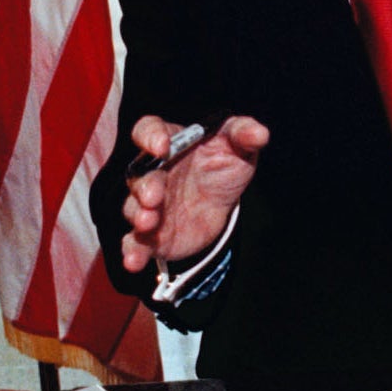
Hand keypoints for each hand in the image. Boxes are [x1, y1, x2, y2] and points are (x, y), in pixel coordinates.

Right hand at [119, 114, 267, 272]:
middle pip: (138, 175)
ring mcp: (149, 205)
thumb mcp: (238, 145)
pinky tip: (133, 261)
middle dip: (144, 186)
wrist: (223, 203)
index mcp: (170, 143)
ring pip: (133, 208)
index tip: (162, 146)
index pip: (148, 130)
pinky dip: (132, 251)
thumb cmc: (223, 164)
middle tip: (155, 197)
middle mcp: (153, 173)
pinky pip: (135, 242)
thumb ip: (244, 133)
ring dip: (138, 215)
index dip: (151, 136)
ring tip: (147, 222)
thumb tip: (259, 133)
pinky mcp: (151, 235)